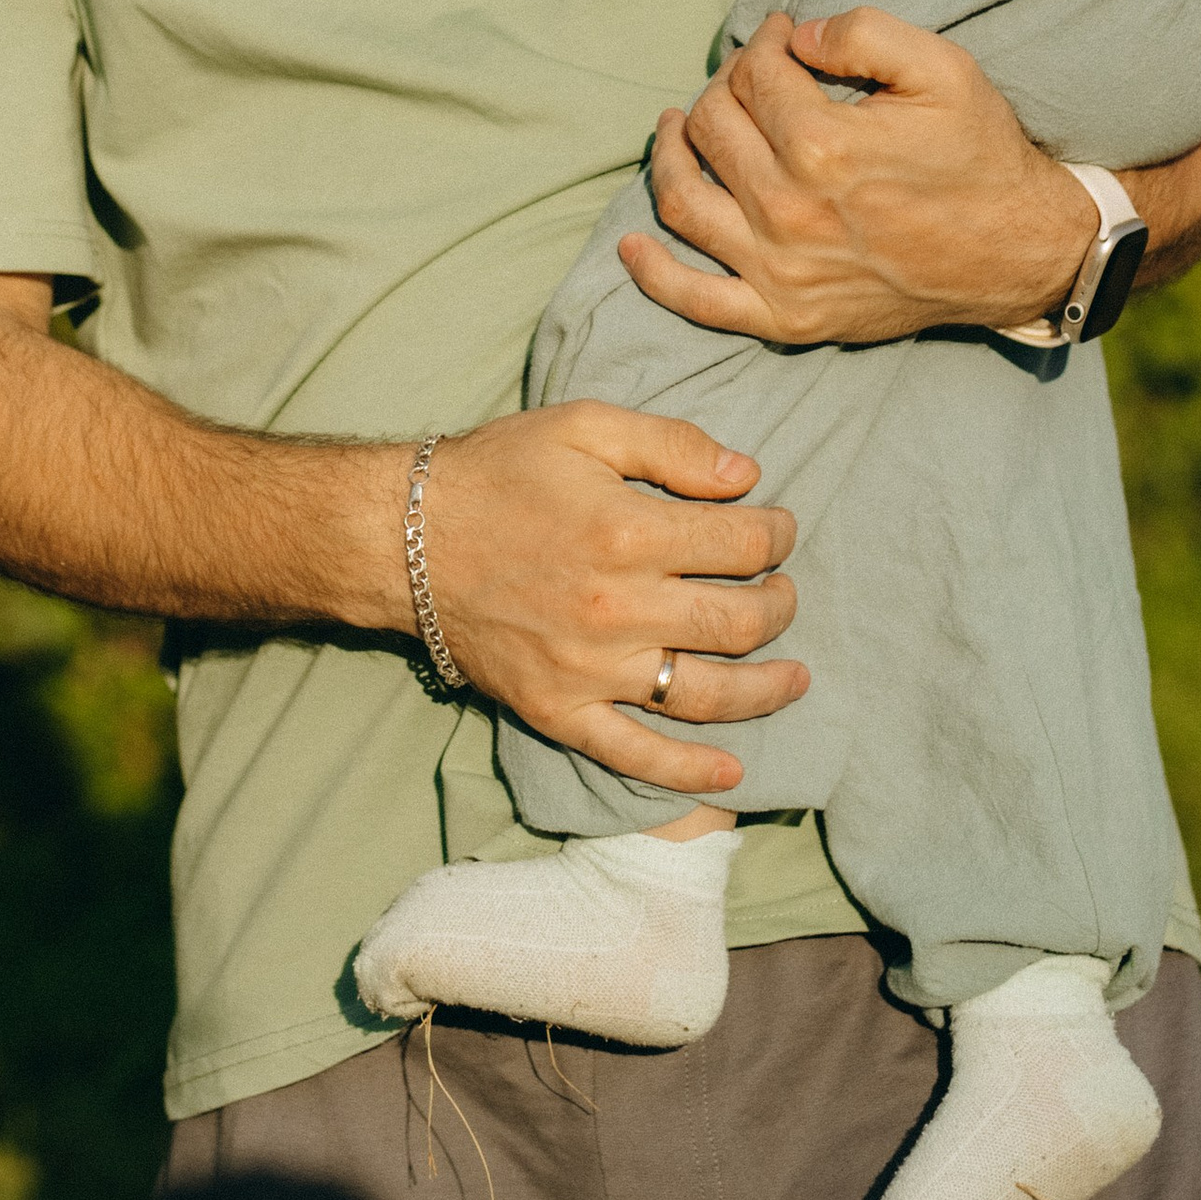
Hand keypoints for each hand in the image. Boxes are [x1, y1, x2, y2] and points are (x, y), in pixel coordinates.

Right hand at [413, 402, 805, 797]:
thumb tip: (748, 478)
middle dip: (780, 605)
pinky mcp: (559, 710)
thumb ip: (672, 445)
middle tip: (783, 591)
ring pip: (707, 695)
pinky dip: (689, 772)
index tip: (777, 529)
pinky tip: (733, 772)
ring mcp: (589, 669)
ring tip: (795, 677)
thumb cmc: (498, 473)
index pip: (743, 545)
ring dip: (766, 689)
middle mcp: (618, 608)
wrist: (405, 539)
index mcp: (629, 531)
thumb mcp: (584, 427)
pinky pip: (635, 754)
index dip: (776, 534)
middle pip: (738, 622)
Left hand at [618, 8, 1094, 345]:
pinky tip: (632, 243)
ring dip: (668, 154)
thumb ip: (861, 31)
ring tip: (675, 126)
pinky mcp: (783, 315)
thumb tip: (792, 37)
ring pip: (683, 200)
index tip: (779, 36)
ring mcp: (779, 270)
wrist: (1016, 252)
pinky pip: (695, 299)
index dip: (762, 42)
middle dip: (724, 87)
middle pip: (712, 128)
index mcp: (822, 146)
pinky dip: (653, 273)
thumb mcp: (941, 68)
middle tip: (748, 78)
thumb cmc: (979, 154)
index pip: (753, 76)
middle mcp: (788, 210)